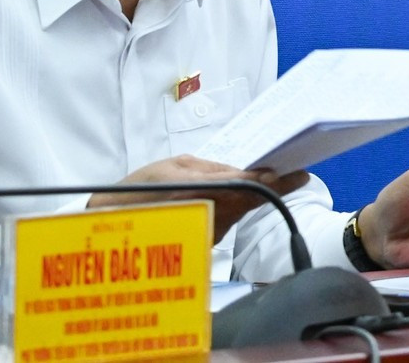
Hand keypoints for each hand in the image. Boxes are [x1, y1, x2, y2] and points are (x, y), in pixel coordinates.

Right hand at [93, 156, 309, 243]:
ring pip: (239, 212)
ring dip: (254, 198)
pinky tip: (235, 197)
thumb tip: (244, 170)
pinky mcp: (202, 241)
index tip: (296, 174)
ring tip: (274, 178)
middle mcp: (204, 215)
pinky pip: (225, 221)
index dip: (272, 181)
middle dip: (273, 187)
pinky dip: (234, 208)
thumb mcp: (175, 167)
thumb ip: (211, 169)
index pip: (244, 187)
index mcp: (199, 191)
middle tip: (298, 174)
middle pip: (249, 202)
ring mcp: (204, 232)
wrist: (110, 225)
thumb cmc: (140, 190)